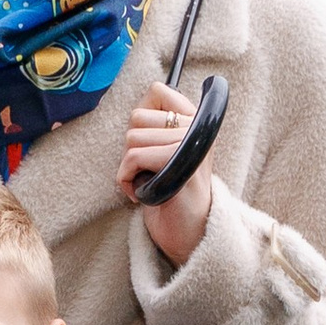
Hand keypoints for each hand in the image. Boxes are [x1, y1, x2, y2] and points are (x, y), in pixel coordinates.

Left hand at [119, 86, 214, 268]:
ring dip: (128, 168)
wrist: (188, 234)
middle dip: (131, 149)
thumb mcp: (165, 151)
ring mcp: (191, 146)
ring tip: (148, 184)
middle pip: (137, 117)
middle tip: (149, 172)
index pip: (157, 91)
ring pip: (132, 139)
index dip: (142, 121)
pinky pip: (133, 158)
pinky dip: (127, 181)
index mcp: (196, 121)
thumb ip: (157, 124)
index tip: (152, 146)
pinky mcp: (180, 165)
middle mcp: (198, 129)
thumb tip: (146, 96)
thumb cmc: (170, 194)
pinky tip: (143, 194)